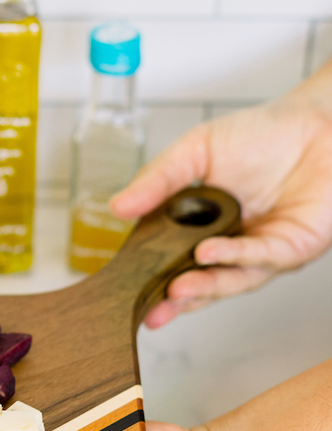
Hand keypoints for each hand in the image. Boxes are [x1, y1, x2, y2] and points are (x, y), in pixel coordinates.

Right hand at [111, 75, 331, 327]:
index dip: (154, 281)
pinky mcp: (296, 248)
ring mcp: (266, 252)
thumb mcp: (195, 151)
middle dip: (177, 301)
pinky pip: (262, 258)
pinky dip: (235, 256)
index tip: (127, 293)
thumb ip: (157, 180)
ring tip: (177, 286)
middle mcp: (237, 247)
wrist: (317, 121)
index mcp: (208, 229)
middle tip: (153, 308)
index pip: (176, 262)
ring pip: (233, 279)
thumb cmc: (262, 133)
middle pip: (204, 283)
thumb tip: (118, 207)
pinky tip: (210, 252)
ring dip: (205, 286)